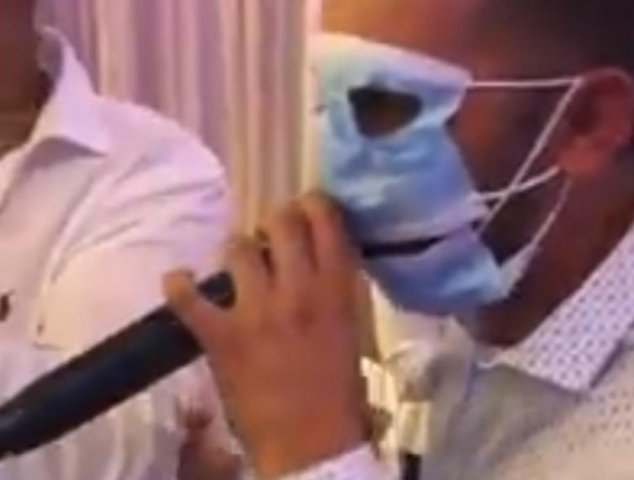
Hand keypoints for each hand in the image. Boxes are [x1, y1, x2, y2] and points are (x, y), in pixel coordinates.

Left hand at [164, 192, 366, 477]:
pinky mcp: (221, 335)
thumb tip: (315, 254)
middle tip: (272, 234)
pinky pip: (187, 297)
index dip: (313, 204)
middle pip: (279, 221)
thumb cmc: (337, 387)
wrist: (310, 443)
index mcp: (335, 290)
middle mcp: (296, 291)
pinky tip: (180, 280)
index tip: (306, 208)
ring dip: (238, 251)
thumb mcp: (349, 327)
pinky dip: (179, 285)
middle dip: (275, 220)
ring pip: (237, 247)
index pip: (325, 221)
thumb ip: (334, 286)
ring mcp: (255, 311)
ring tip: (240, 266)